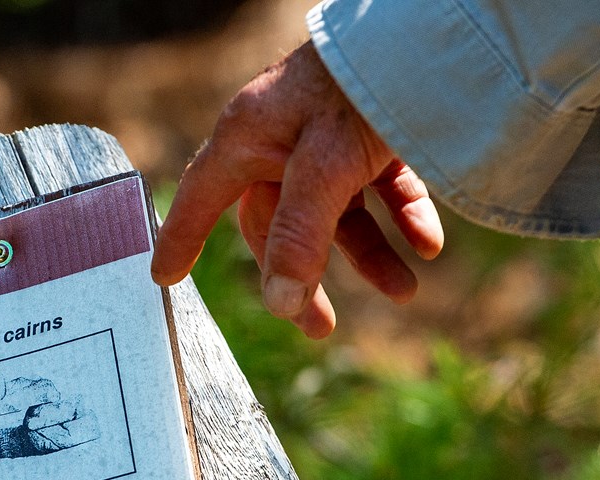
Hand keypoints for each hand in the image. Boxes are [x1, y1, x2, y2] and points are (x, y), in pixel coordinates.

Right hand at [150, 41, 443, 338]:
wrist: (435, 31)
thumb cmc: (362, 87)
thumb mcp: (326, 168)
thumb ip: (299, 237)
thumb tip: (280, 303)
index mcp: (248, 138)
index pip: (201, 199)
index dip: (180, 239)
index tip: (164, 278)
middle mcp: (280, 139)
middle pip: (278, 225)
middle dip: (305, 278)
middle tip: (320, 327)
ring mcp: (327, 138)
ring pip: (337, 213)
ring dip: (369, 255)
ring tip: (406, 290)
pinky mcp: (373, 133)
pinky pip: (379, 186)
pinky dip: (401, 215)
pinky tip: (428, 244)